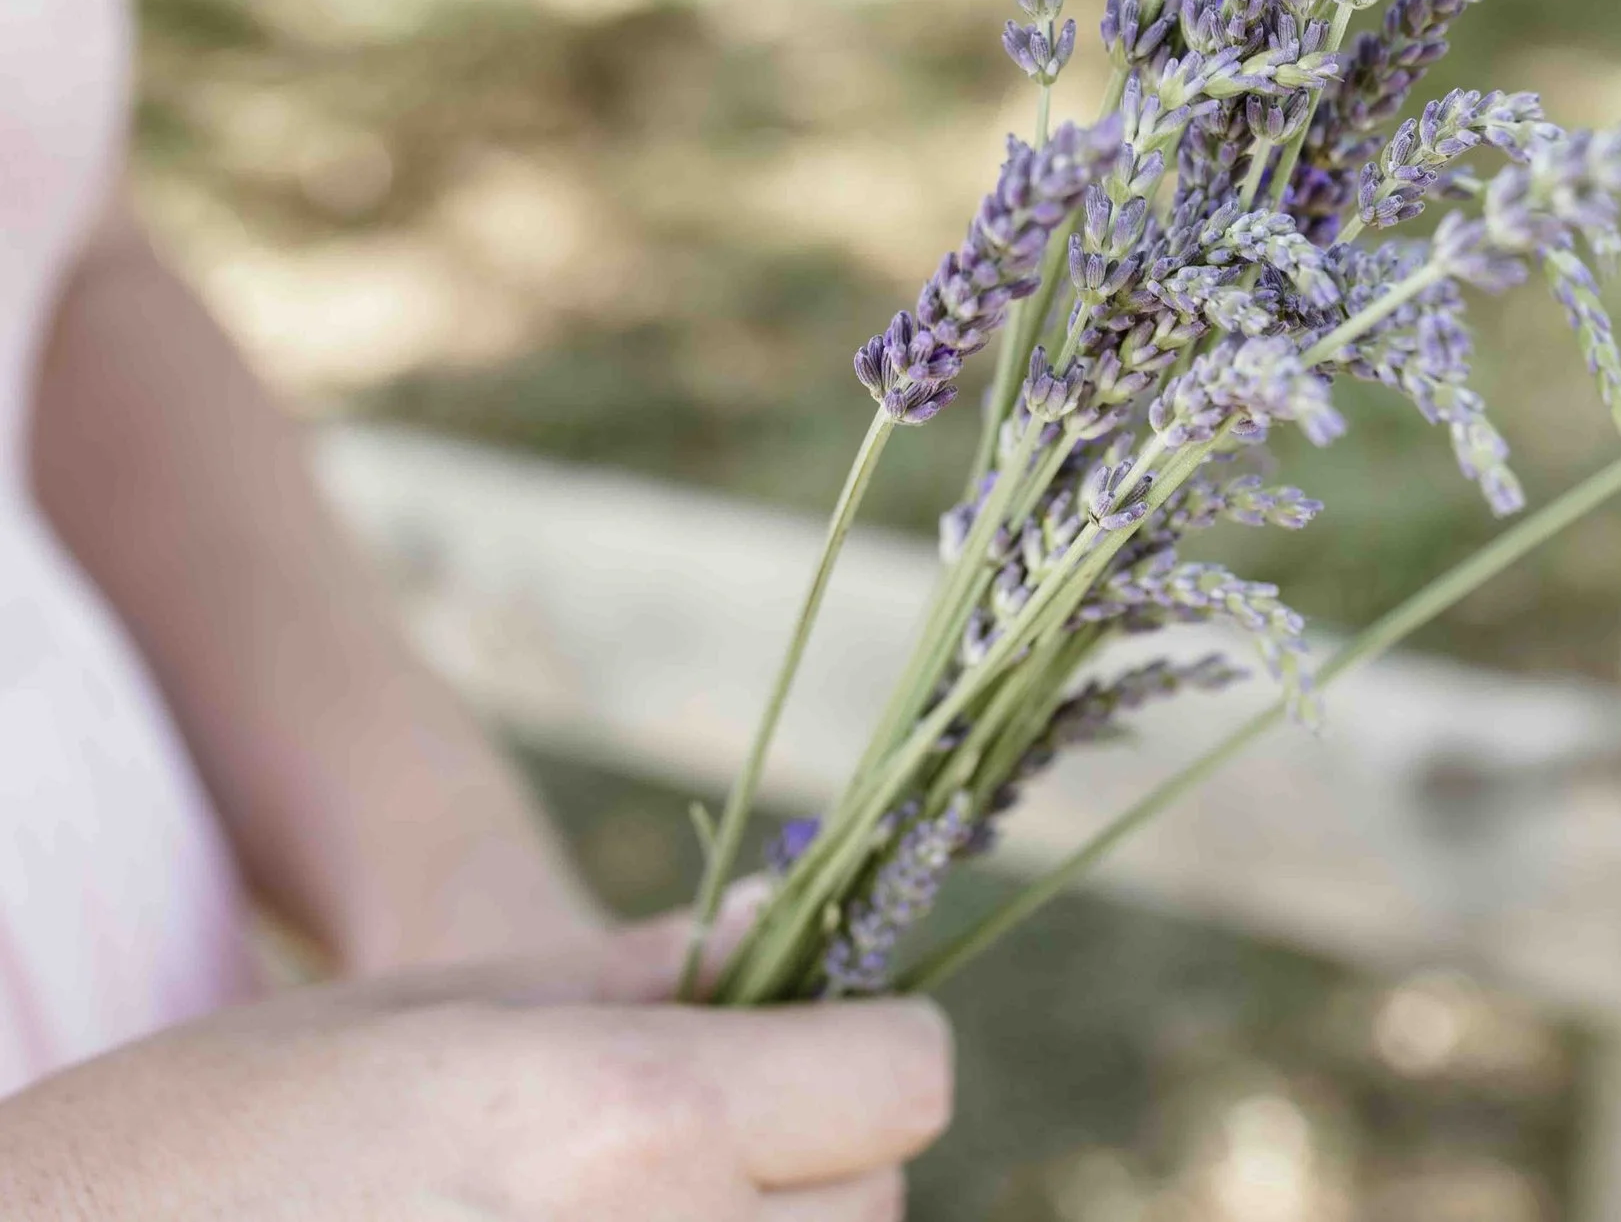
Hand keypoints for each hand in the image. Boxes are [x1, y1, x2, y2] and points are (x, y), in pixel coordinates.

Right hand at [0, 915, 950, 1219]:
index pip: (908, 1081)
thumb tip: (777, 926)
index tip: (812, 1040)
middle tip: (684, 1137)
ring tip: (609, 1215)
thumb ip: (632, 975)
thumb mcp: (418, 1014)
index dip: (871, 1044)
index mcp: (632, 1123)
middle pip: (878, 1205)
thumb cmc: (213, 1145)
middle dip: (813, 1157)